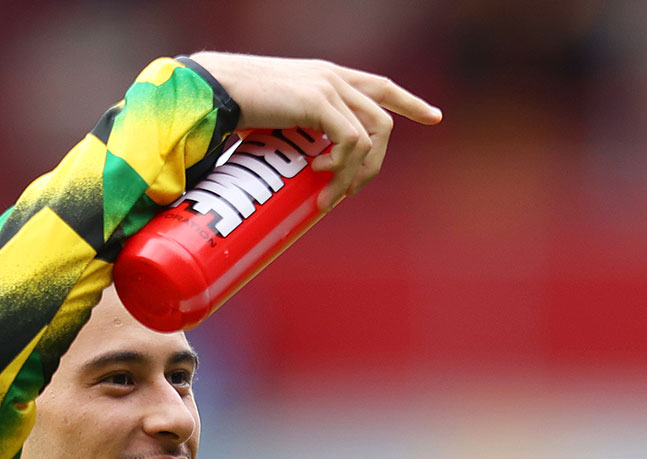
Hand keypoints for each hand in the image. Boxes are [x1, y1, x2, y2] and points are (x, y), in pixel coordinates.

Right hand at [187, 53, 441, 207]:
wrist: (211, 91)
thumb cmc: (233, 110)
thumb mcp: (277, 120)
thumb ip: (298, 134)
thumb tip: (302, 172)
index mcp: (326, 76)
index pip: (380, 86)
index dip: (410, 102)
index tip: (434, 117)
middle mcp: (333, 77)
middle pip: (384, 122)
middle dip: (375, 164)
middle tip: (350, 193)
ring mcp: (329, 86)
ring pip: (372, 137)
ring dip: (356, 174)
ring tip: (329, 194)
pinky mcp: (319, 101)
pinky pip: (352, 142)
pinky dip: (342, 165)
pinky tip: (318, 174)